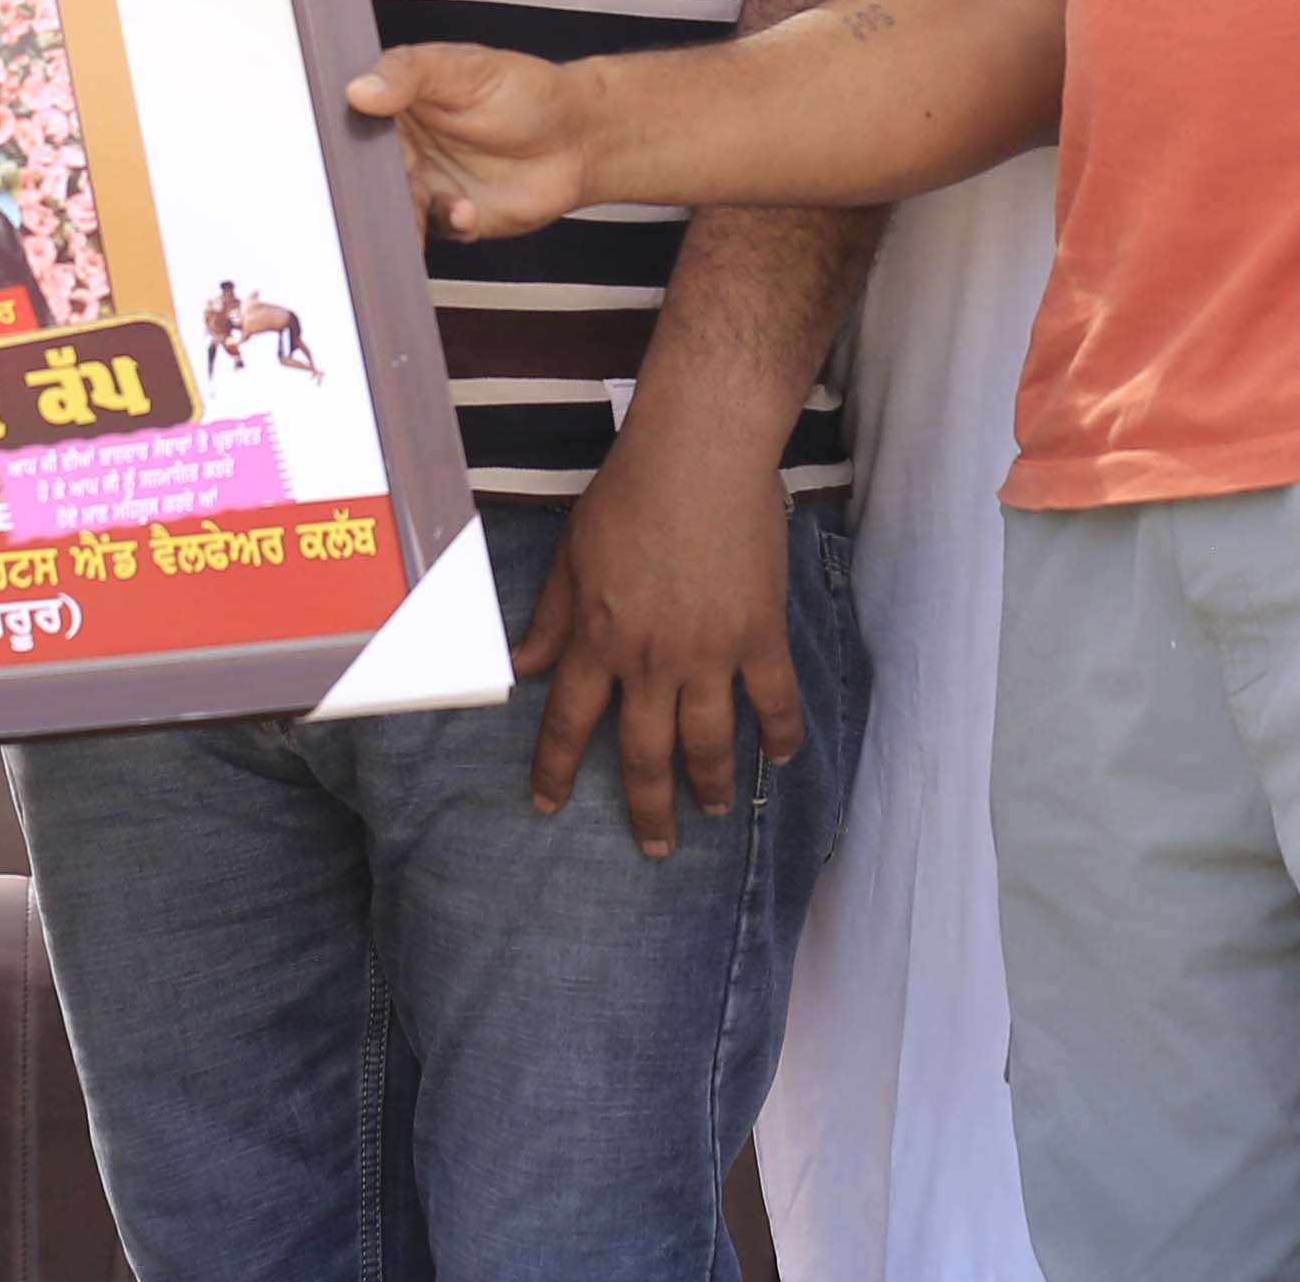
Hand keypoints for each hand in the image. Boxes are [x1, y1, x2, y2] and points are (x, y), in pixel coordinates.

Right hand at [348, 41, 604, 240]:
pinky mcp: (447, 216)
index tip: (328, 143)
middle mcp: (403, 146)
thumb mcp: (467, 69)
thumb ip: (412, 74)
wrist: (579, 139)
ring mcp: (424, 183)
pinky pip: (431, 230)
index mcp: (397, 100)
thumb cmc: (526, 92)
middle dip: (360, 184)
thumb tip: (360, 89)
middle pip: (360, 171)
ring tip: (420, 206)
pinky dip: (444, 223)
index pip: (349, 117)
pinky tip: (464, 211)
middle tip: (364, 188)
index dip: (335, 130)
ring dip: (402, 212)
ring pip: (391, 206)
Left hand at [521, 424, 805, 856]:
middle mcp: (650, 660)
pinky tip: (777, 759)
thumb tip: (521, 669)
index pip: (568, 724)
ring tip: (713, 812)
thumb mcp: (571, 554)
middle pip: (643, 754)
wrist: (700, 452)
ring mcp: (709, 653)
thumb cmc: (628, 493)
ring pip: (709, 741)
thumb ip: (549, 617)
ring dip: (710, 785)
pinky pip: (773, 700)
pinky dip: (778, 734)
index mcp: (598, 639)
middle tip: (657, 847)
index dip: (555, 771)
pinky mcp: (760, 634)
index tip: (548, 807)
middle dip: (647, 809)